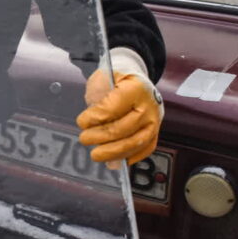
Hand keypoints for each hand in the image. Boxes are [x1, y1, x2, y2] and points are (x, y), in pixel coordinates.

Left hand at [77, 49, 162, 166]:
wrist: (136, 79)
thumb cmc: (117, 78)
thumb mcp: (103, 77)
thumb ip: (97, 98)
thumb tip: (91, 123)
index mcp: (135, 88)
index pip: (113, 108)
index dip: (95, 117)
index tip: (81, 122)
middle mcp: (149, 106)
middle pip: (123, 129)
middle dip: (101, 137)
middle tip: (84, 138)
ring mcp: (154, 121)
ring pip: (135, 143)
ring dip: (113, 152)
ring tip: (96, 154)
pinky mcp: (155, 133)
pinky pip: (145, 149)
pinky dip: (129, 157)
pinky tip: (114, 161)